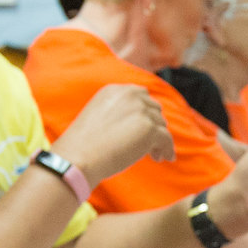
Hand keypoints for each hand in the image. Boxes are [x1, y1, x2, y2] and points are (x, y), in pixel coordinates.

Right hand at [52, 83, 173, 183]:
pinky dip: (167, 149)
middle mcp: (130, 95)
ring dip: (159, 139)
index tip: (143, 127)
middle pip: (154, 109)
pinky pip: (167, 139)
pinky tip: (164, 158)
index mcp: (115, 90)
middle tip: (149, 144)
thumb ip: (117, 112)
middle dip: (153, 125)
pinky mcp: (150, 128)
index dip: (145, 112)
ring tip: (154, 154)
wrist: (79, 157)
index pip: (141, 95)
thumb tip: (136, 125)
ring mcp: (141, 110)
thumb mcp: (98, 116)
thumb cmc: (83, 144)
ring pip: (162, 125)